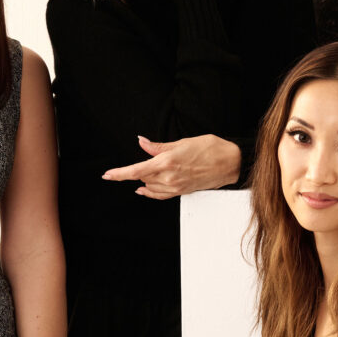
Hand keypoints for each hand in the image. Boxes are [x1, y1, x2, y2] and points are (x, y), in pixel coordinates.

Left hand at [101, 134, 240, 198]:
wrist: (230, 162)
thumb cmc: (210, 148)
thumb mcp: (182, 142)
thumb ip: (158, 146)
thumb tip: (141, 142)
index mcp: (166, 162)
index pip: (135, 170)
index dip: (118, 174)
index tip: (106, 175)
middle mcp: (168, 177)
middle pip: (142, 177)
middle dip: (139, 168)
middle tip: (147, 157)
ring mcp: (175, 187)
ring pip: (149, 185)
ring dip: (145, 178)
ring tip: (150, 169)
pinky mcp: (182, 192)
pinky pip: (160, 195)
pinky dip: (150, 192)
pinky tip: (143, 189)